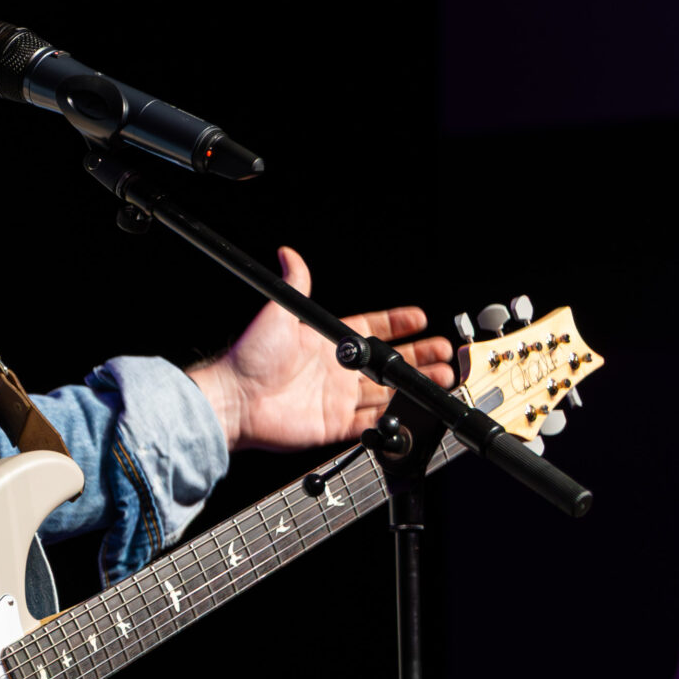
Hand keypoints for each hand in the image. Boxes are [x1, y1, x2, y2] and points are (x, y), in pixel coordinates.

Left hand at [189, 247, 454, 450]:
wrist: (234, 400)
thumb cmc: (249, 358)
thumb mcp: (279, 312)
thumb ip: (295, 283)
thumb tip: (289, 254)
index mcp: (328, 342)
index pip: (373, 329)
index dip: (397, 324)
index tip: (420, 318)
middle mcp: (337, 370)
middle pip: (388, 362)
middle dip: (418, 356)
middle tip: (444, 351)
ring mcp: (337, 398)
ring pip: (387, 391)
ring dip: (414, 384)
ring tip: (442, 376)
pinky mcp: (335, 425)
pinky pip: (371, 422)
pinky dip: (393, 417)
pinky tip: (413, 408)